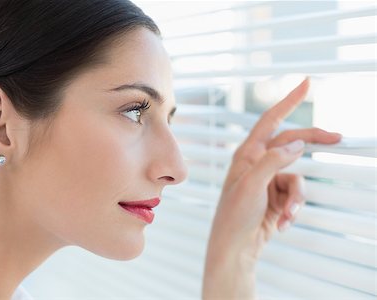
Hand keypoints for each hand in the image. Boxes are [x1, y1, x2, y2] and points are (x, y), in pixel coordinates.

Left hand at [202, 78, 341, 298]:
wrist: (235, 246)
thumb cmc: (234, 215)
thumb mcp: (251, 185)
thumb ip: (273, 161)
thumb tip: (297, 144)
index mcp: (247, 154)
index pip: (270, 121)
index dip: (288, 101)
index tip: (306, 83)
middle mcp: (258, 163)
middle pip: (292, 144)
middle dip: (312, 143)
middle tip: (337, 138)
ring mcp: (269, 180)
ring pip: (297, 178)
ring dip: (296, 198)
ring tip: (286, 215)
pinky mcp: (277, 197)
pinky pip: (296, 196)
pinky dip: (293, 210)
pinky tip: (282, 224)